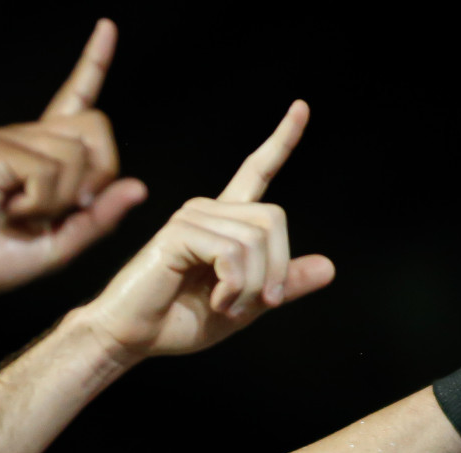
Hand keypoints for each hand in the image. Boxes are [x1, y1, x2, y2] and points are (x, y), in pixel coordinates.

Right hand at [0, 19, 148, 295]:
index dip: (93, 63)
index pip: (75, 98)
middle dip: (99, 174)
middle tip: (69, 208)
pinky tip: (11, 211)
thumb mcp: (60, 246)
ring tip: (24, 215)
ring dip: (60, 200)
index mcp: (44, 155)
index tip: (107, 27)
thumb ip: (99, 219)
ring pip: (75, 155)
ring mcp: (10, 139)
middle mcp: (28, 137)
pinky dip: (39, 202)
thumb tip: (138, 188)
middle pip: (95, 126)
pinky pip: (46, 169)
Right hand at [80, 100, 333, 363]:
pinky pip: (231, 252)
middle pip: (274, 219)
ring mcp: (191, 217)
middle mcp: (208, 210)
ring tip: (228, 306)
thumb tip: (329, 267)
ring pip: (256, 240)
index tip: (301, 107)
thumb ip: (281, 286)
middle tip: (259, 304)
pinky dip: (235, 285)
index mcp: (224, 222)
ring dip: (253, 285)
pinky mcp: (178, 233)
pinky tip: (219, 302)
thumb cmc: (177, 322)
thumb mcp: (244, 307)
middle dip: (276, 269)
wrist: (130, 338)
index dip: (281, 141)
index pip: (256, 171)